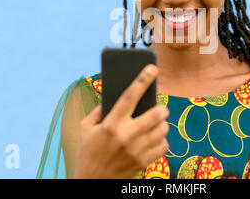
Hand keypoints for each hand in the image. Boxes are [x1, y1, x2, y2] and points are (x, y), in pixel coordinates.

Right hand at [74, 64, 169, 178]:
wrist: (92, 182)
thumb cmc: (88, 151)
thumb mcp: (85, 128)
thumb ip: (98, 109)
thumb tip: (114, 94)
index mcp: (111, 124)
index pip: (130, 96)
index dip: (143, 79)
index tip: (153, 68)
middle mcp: (126, 136)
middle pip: (156, 114)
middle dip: (162, 108)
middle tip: (160, 108)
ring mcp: (136, 150)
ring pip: (162, 130)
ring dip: (162, 124)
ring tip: (157, 124)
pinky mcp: (143, 162)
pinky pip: (164, 146)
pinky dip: (163, 141)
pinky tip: (156, 139)